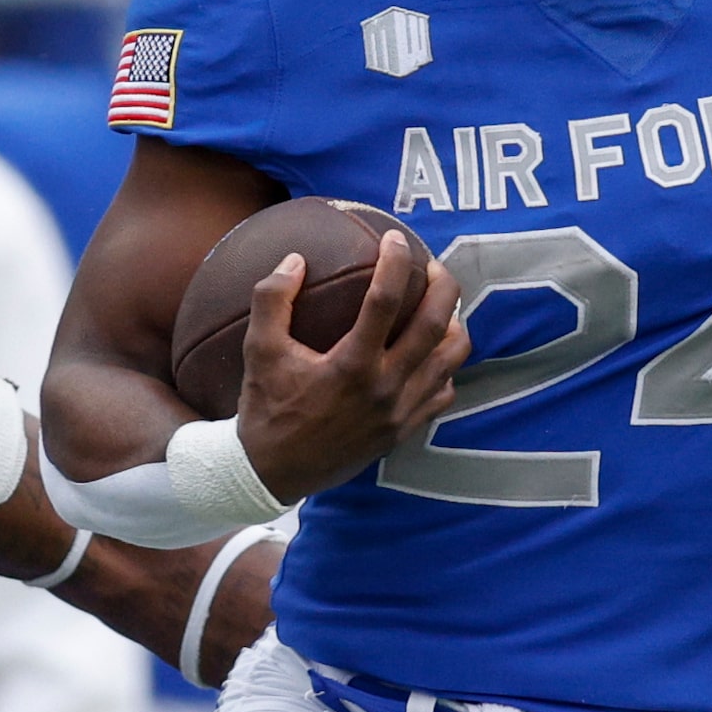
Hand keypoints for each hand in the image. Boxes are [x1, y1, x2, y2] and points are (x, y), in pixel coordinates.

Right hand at [235, 233, 466, 501]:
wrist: (273, 473)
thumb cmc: (265, 409)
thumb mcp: (258, 351)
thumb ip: (272, 299)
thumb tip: (295, 259)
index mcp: (352, 366)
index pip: (385, 300)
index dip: (395, 261)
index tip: (395, 238)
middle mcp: (385, 389)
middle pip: (436, 324)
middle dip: (442, 284)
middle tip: (432, 264)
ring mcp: (401, 412)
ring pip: (451, 358)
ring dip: (453, 323)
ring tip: (440, 305)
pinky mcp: (405, 430)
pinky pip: (444, 391)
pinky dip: (444, 366)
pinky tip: (428, 351)